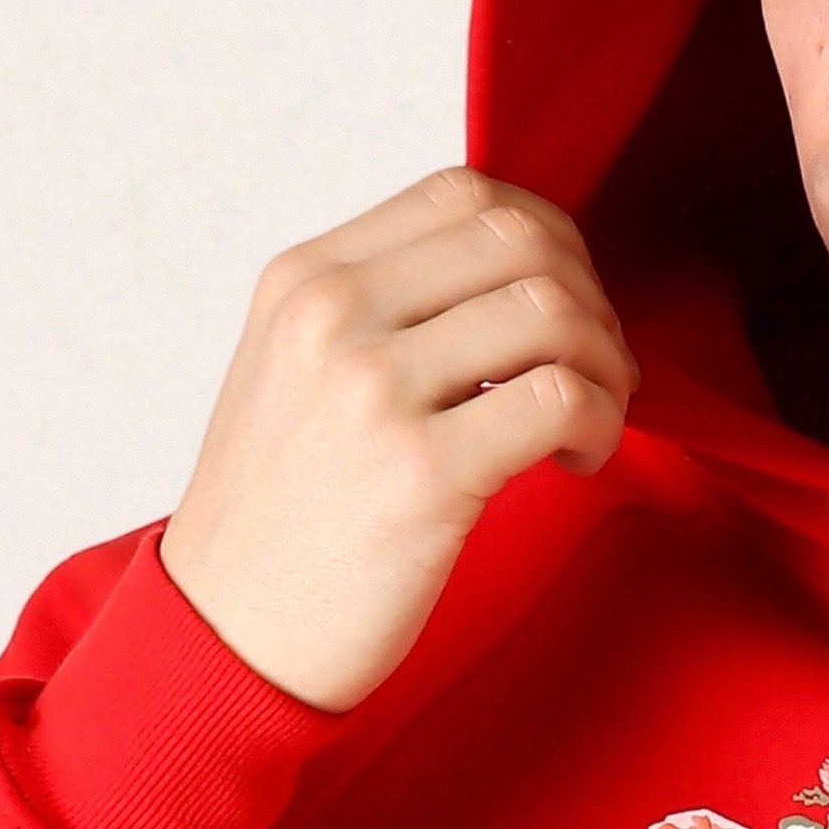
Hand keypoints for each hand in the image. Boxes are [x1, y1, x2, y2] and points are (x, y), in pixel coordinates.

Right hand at [157, 167, 638, 711]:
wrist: (224, 635)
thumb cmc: (282, 515)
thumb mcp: (295, 372)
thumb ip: (383, 308)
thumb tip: (522, 273)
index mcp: (305, 279)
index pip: (463, 193)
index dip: (546, 238)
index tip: (563, 305)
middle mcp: (334, 316)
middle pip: (522, 240)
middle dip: (589, 298)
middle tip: (596, 369)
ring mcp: (373, 389)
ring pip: (553, 311)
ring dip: (604, 363)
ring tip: (589, 420)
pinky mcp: (421, 472)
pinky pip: (562, 399)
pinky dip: (601, 423)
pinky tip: (578, 460)